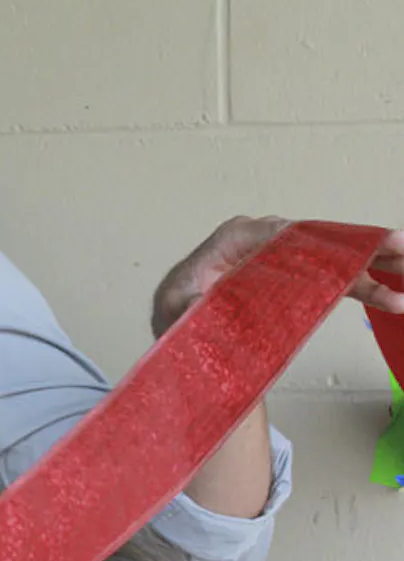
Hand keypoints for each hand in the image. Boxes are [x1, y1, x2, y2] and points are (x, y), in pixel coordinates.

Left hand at [151, 216, 403, 336]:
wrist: (182, 327)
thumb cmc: (178, 315)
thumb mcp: (179, 310)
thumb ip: (193, 306)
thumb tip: (202, 303)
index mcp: (235, 238)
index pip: (286, 233)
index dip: (323, 238)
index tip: (357, 246)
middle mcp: (263, 240)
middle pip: (320, 239)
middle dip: (362, 245)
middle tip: (402, 248)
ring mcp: (282, 256)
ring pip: (334, 257)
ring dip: (374, 267)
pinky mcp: (294, 276)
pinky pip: (333, 278)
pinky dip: (362, 287)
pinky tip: (394, 298)